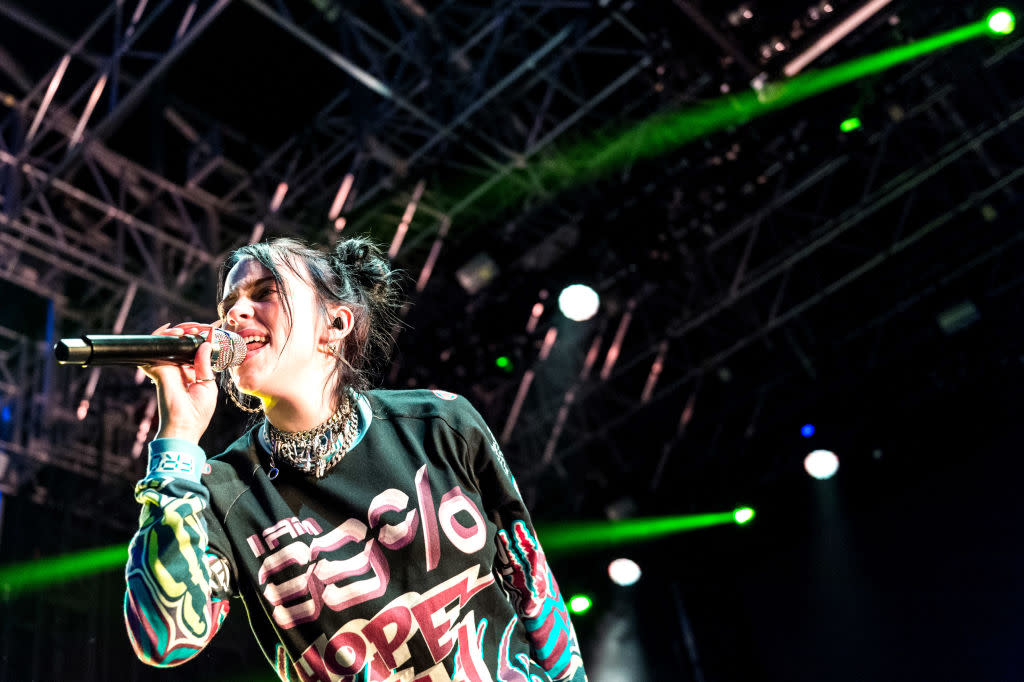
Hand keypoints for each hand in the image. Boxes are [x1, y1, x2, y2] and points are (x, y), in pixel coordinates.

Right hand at [140, 322, 219, 443]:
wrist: (184, 426)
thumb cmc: (197, 412)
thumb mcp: (207, 385)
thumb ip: (204, 364)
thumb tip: (206, 343)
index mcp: (190, 372)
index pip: (194, 349)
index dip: (202, 336)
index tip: (214, 325)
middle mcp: (177, 368)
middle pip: (181, 342)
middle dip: (192, 330)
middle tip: (204, 326)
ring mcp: (166, 367)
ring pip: (169, 341)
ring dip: (180, 330)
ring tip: (193, 329)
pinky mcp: (158, 368)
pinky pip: (157, 346)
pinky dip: (164, 336)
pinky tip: (178, 332)